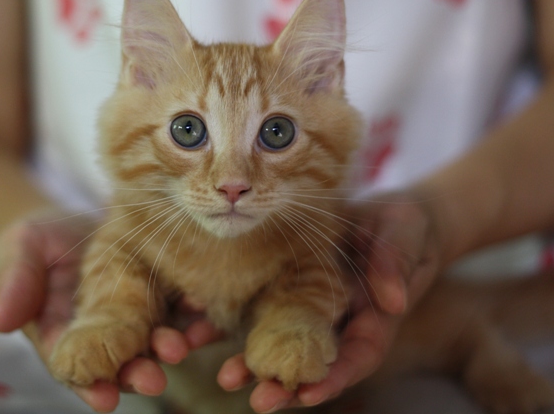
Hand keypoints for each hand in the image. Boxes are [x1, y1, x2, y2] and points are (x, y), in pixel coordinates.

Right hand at [0, 208, 219, 412]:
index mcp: (65, 333)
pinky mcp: (157, 290)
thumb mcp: (19, 252)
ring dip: (170, 346)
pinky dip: (190, 314)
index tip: (105, 400)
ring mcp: (134, 312)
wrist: (68, 221)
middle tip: (156, 379)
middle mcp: (103, 331)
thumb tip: (1, 320)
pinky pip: (177, 307)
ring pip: (154, 338)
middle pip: (121, 360)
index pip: (76, 367)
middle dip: (138, 371)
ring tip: (185, 345)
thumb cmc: (36, 241)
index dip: (90, 385)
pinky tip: (202, 312)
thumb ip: (16, 283)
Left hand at [216, 189, 445, 412]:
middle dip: (287, 384)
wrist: (387, 214)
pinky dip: (230, 319)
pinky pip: (257, 306)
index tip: (309, 394)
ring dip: (251, 361)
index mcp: (371, 317)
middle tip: (259, 400)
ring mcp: (309, 304)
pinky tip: (201, 324)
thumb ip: (396, 265)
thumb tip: (393, 302)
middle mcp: (337, 319)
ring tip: (225, 376)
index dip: (334, 377)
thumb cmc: (405, 228)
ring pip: (279, 339)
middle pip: (312, 359)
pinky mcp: (286, 286)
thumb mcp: (407, 240)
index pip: (356, 356)